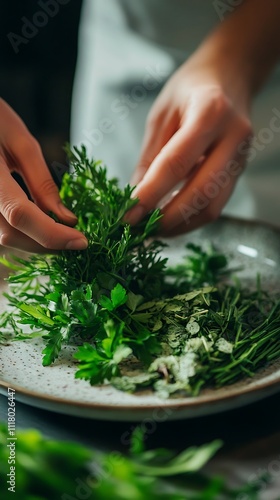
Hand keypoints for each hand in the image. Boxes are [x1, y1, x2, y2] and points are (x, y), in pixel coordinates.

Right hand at [0, 99, 87, 251]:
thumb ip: (42, 183)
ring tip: (63, 233)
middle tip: (77, 240)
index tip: (82, 241)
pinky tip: (42, 226)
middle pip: (12, 235)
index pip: (21, 215)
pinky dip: (24, 234)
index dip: (53, 234)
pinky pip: (0, 231)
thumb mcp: (21, 142)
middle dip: (48, 243)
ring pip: (5, 238)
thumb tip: (67, 219)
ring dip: (36, 242)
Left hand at [126, 52, 252, 235]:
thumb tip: (134, 199)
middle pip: (201, 193)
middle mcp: (233, 137)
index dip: (150, 194)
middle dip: (167, 219)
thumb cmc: (191, 88)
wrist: (231, 76)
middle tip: (139, 230)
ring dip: (181, 224)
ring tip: (152, 229)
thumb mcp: (162, 114)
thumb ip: (150, 157)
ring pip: (213, 206)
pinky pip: (216, 203)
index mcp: (210, 112)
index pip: (176, 163)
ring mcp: (242, 157)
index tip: (127, 215)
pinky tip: (170, 218)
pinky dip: (191, 217)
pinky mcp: (240, 171)